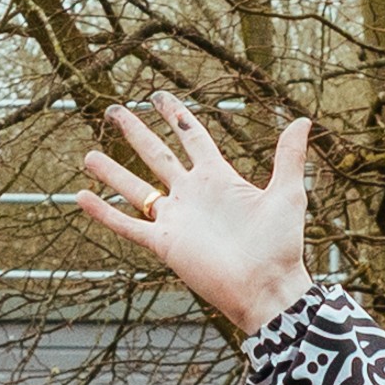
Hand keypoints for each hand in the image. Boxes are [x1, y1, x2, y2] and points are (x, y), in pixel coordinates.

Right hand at [71, 97, 325, 335]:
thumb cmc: (281, 246)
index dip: (175, 114)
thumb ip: (288, 157)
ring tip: (88, 155)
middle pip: (156, 155)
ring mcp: (176, 219)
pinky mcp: (164, 243)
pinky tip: (81, 197)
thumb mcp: (287, 194)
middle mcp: (192, 195)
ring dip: (112, 172)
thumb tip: (303, 120)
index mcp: (218, 178)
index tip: (157, 96)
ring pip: (136, 189)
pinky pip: (127, 225)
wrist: (267, 288)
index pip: (191, 137)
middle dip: (135, 132)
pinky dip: (104, 212)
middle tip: (115, 111)